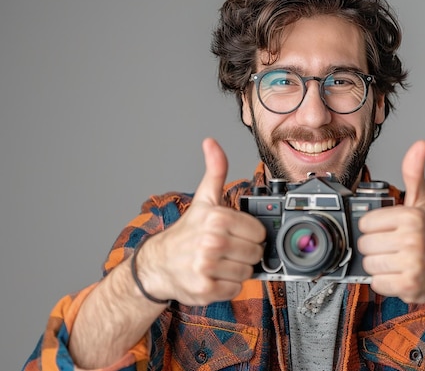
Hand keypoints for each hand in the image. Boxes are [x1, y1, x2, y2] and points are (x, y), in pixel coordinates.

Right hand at [138, 138, 265, 305]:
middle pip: (255, 253)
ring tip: (220, 262)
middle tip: (227, 250)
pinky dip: (227, 286)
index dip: (250, 235)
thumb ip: (215, 170)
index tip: (236, 235)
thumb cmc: (186, 233)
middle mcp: (212, 242)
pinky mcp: (205, 289)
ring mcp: (208, 267)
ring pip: (247, 272)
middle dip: (244, 253)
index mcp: (217, 219)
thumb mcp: (203, 199)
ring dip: (236, 270)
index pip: (258, 232)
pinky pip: (235, 289)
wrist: (158, 265)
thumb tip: (212, 143)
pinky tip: (214, 276)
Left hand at [357, 140, 424, 304]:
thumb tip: (420, 145)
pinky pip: (376, 284)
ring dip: (379, 267)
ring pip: (369, 265)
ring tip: (396, 262)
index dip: (374, 228)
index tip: (388, 231)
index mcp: (410, 217)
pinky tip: (398, 275)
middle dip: (375, 248)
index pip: (366, 223)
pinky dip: (384, 283)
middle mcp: (411, 239)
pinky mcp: (408, 286)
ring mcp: (411, 264)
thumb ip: (414, 174)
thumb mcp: (424, 203)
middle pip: (365, 245)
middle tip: (393, 248)